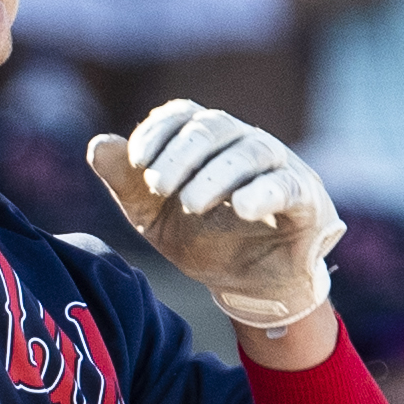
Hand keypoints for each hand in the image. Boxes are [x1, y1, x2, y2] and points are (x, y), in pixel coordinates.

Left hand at [87, 101, 343, 335]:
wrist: (248, 287)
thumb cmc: (203, 241)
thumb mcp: (153, 216)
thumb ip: (126, 181)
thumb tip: (97, 144)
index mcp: (208, 142)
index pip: (183, 116)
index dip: (158, 131)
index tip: (136, 161)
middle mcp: (244, 143)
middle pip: (215, 127)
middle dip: (182, 153)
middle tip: (158, 186)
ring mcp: (279, 167)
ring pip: (251, 151)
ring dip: (216, 174)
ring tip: (190, 203)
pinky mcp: (306, 199)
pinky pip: (288, 185)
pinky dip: (266, 191)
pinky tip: (243, 207)